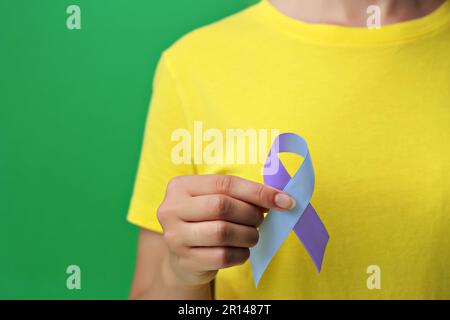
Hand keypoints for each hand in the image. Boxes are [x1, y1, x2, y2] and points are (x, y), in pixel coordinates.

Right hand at [157, 174, 294, 285]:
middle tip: (260, 220)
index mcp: (180, 186)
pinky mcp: (184, 261)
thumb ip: (240, 194)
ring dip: (248, 234)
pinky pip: (223, 256)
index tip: (283, 200)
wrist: (182, 257)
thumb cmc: (204, 220)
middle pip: (222, 206)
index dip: (257, 191)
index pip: (224, 183)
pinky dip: (241, 253)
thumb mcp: (214, 199)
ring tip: (252, 235)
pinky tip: (241, 250)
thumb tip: (279, 198)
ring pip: (222, 232)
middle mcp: (171, 209)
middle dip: (250, 213)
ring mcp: (175, 236)